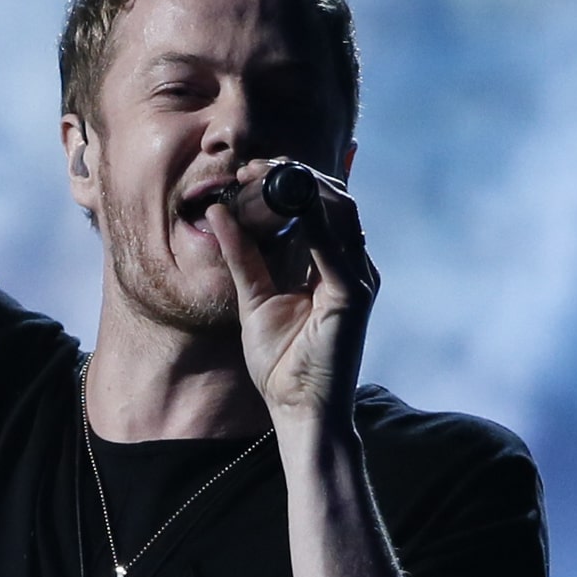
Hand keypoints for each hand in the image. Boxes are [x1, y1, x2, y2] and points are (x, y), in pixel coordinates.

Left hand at [209, 159, 377, 430]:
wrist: (300, 412)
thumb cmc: (282, 364)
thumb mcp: (254, 298)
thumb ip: (242, 255)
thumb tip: (217, 212)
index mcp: (334, 266)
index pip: (322, 206)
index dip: (290, 180)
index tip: (250, 170)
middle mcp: (353, 267)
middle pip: (335, 200)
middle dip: (296, 174)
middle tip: (254, 164)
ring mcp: (358, 279)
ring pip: (341, 212)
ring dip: (304, 186)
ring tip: (264, 174)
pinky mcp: (354, 296)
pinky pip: (337, 248)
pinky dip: (314, 219)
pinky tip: (288, 202)